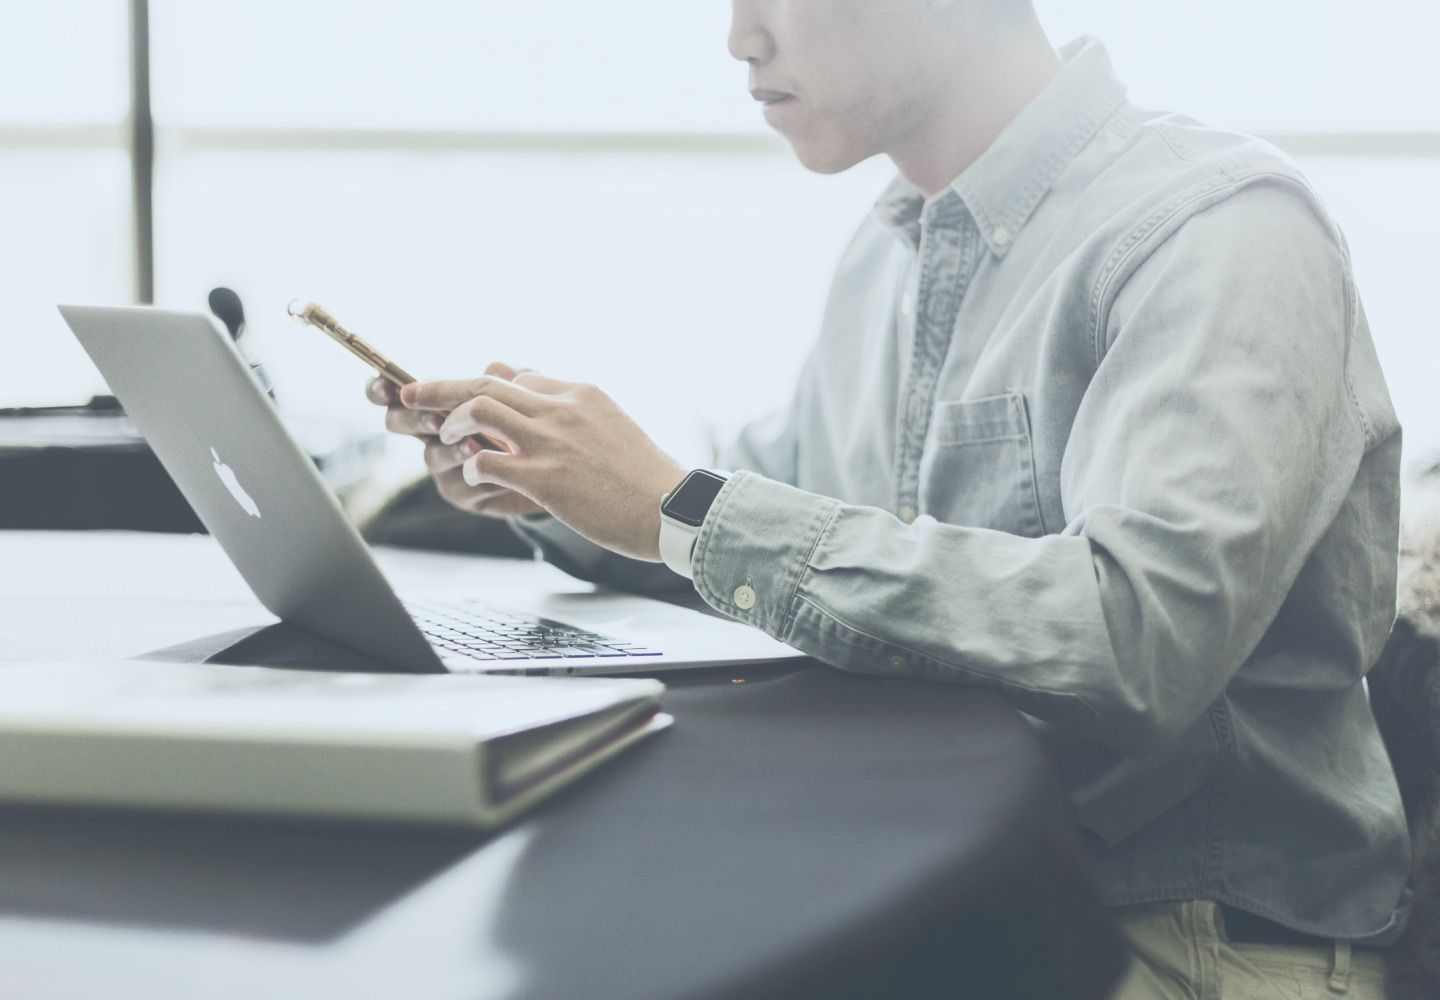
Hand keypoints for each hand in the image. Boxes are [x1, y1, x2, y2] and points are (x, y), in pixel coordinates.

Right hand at [365, 362, 546, 518]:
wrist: (554, 467)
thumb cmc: (534, 423)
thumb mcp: (526, 393)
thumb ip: (508, 378)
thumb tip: (494, 367)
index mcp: (439, 402)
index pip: (397, 392)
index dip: (382, 387)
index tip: (387, 385)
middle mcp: (434, 432)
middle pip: (399, 422)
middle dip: (412, 419)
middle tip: (435, 419)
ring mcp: (445, 464)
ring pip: (431, 456)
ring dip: (450, 450)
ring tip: (473, 445)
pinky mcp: (464, 492)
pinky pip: (459, 485)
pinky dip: (478, 475)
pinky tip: (497, 471)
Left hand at [400, 370, 687, 560]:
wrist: (671, 509)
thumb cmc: (646, 479)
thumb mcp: (612, 427)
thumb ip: (576, 416)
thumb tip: (547, 416)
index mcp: (580, 393)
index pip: (518, 376)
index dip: (483, 387)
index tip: (462, 400)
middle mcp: (562, 408)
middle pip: (486, 382)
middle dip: (439, 387)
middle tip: (409, 394)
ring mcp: (552, 441)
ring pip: (479, 410)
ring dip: (451, 423)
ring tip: (445, 440)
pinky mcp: (545, 478)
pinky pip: (488, 460)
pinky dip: (473, 467)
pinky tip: (477, 477)